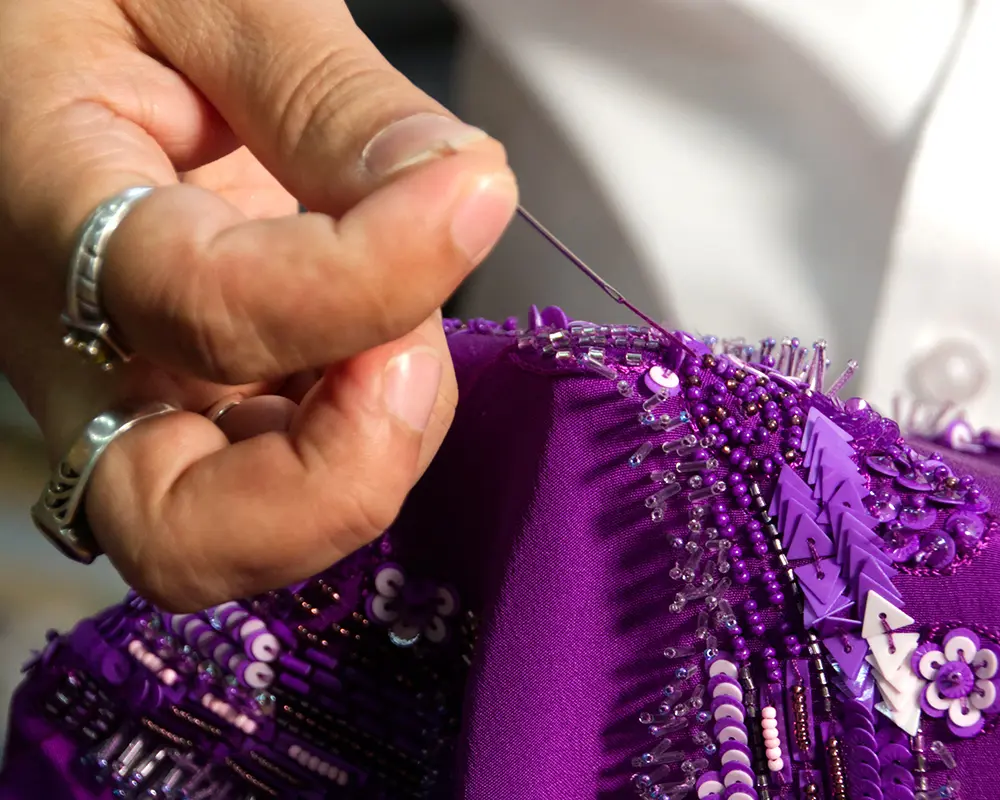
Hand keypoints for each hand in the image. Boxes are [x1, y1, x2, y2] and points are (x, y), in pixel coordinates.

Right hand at [0, 0, 517, 609]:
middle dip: (339, 478)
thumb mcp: (214, 0)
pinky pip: (284, 486)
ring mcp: (136, 397)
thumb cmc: (106, 1)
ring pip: (242, 535)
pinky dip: (367, 440)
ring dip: (368, 455)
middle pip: (182, 534)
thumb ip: (332, 98)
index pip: (207, 310)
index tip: (471, 192)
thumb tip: (456, 189)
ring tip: (401, 321)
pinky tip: (382, 342)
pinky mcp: (190, 405)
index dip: (367, 279)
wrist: (47, 48)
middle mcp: (79, 352)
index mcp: (48, 216)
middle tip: (408, 355)